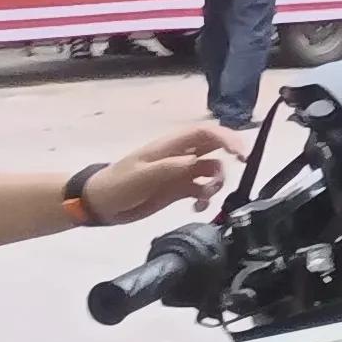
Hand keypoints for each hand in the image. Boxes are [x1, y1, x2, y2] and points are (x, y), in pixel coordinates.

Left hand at [87, 120, 239, 223]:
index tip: (241, 155)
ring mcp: (180, 173)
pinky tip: (197, 207)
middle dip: (228, 160)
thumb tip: (197, 161)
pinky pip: (202, 190)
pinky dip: (205, 198)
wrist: (100, 204)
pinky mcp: (178, 190)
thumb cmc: (118, 184)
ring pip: (211, 171)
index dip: (227, 138)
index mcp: (171, 146)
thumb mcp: (142, 175)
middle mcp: (180, 156)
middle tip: (234, 176)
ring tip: (203, 198)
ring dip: (215, 184)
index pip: (206, 134)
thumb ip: (170, 168)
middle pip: (215, 149)